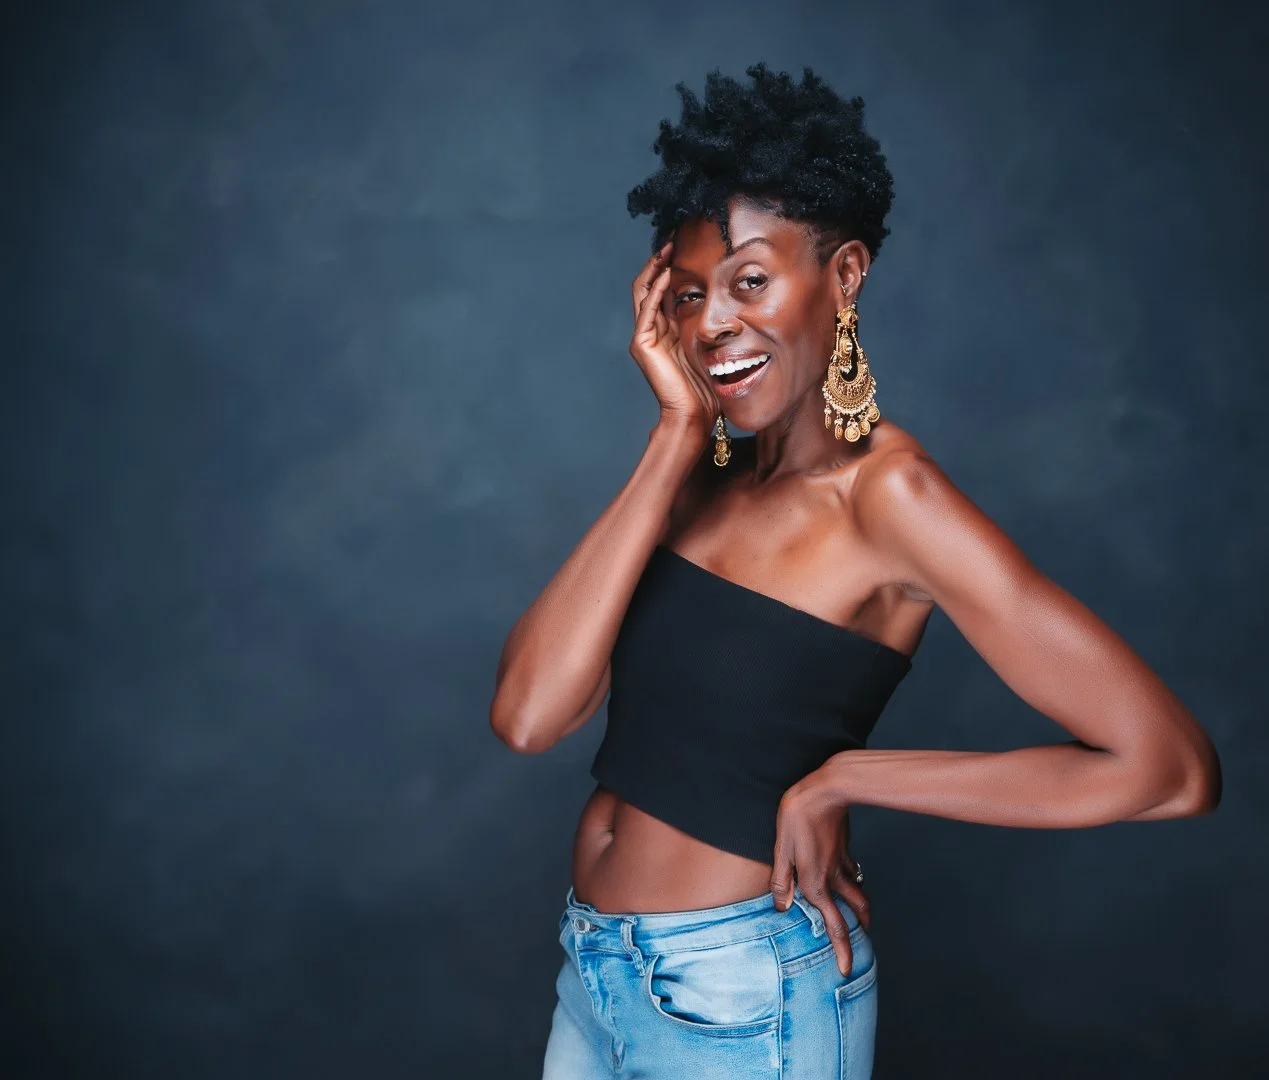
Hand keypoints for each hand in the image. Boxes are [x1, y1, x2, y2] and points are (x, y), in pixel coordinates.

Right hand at [629, 239, 718, 441]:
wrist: (695, 414)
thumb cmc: (708, 386)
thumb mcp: (714, 343)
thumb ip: (714, 322)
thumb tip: (735, 298)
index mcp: (668, 328)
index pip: (664, 287)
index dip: (671, 264)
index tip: (686, 242)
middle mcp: (653, 328)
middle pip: (650, 283)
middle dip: (659, 259)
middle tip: (673, 236)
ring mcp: (645, 336)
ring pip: (643, 290)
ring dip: (654, 267)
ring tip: (667, 247)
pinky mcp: (642, 345)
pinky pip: (647, 309)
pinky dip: (656, 290)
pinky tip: (668, 275)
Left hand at [770, 765, 869, 977]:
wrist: (827, 789)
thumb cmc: (799, 816)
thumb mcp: (781, 848)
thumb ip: (781, 880)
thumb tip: (781, 908)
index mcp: (816, 883)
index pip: (834, 926)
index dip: (842, 950)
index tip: (846, 970)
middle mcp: (833, 878)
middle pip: (854, 913)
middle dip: (859, 932)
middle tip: (859, 945)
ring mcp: (843, 863)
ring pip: (858, 893)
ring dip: (861, 910)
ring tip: (860, 919)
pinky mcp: (846, 849)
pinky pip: (853, 873)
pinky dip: (854, 883)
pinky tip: (848, 880)